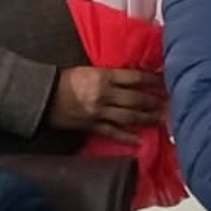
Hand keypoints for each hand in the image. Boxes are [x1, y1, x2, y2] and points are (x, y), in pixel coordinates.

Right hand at [49, 67, 165, 144]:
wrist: (42, 95)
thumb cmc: (66, 80)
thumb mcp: (89, 70)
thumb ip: (110, 75)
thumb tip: (132, 78)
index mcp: (104, 76)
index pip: (135, 77)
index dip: (152, 80)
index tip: (164, 82)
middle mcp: (104, 94)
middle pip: (136, 98)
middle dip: (154, 101)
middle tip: (168, 103)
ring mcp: (99, 112)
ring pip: (128, 116)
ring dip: (146, 118)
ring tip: (161, 119)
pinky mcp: (91, 126)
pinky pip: (112, 132)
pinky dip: (127, 137)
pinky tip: (140, 140)